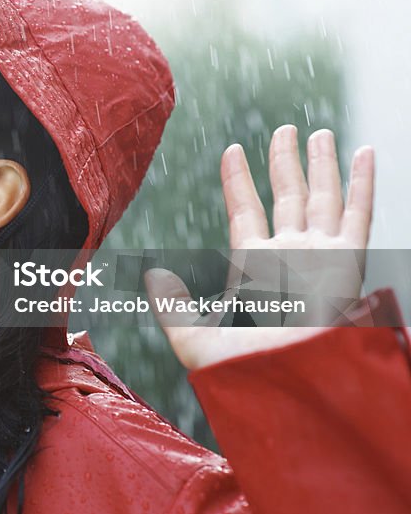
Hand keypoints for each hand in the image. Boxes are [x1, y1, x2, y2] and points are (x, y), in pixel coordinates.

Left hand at [144, 125, 375, 368]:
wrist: (284, 385)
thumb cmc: (241, 371)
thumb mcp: (193, 338)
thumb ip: (172, 306)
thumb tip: (149, 277)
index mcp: (254, 268)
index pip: (245, 210)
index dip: (238, 180)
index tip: (231, 150)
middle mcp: (289, 257)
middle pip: (287, 196)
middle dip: (286, 162)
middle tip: (287, 128)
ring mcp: (319, 257)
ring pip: (321, 197)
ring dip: (321, 164)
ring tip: (317, 132)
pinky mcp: (346, 262)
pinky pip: (356, 214)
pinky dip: (362, 183)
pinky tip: (364, 153)